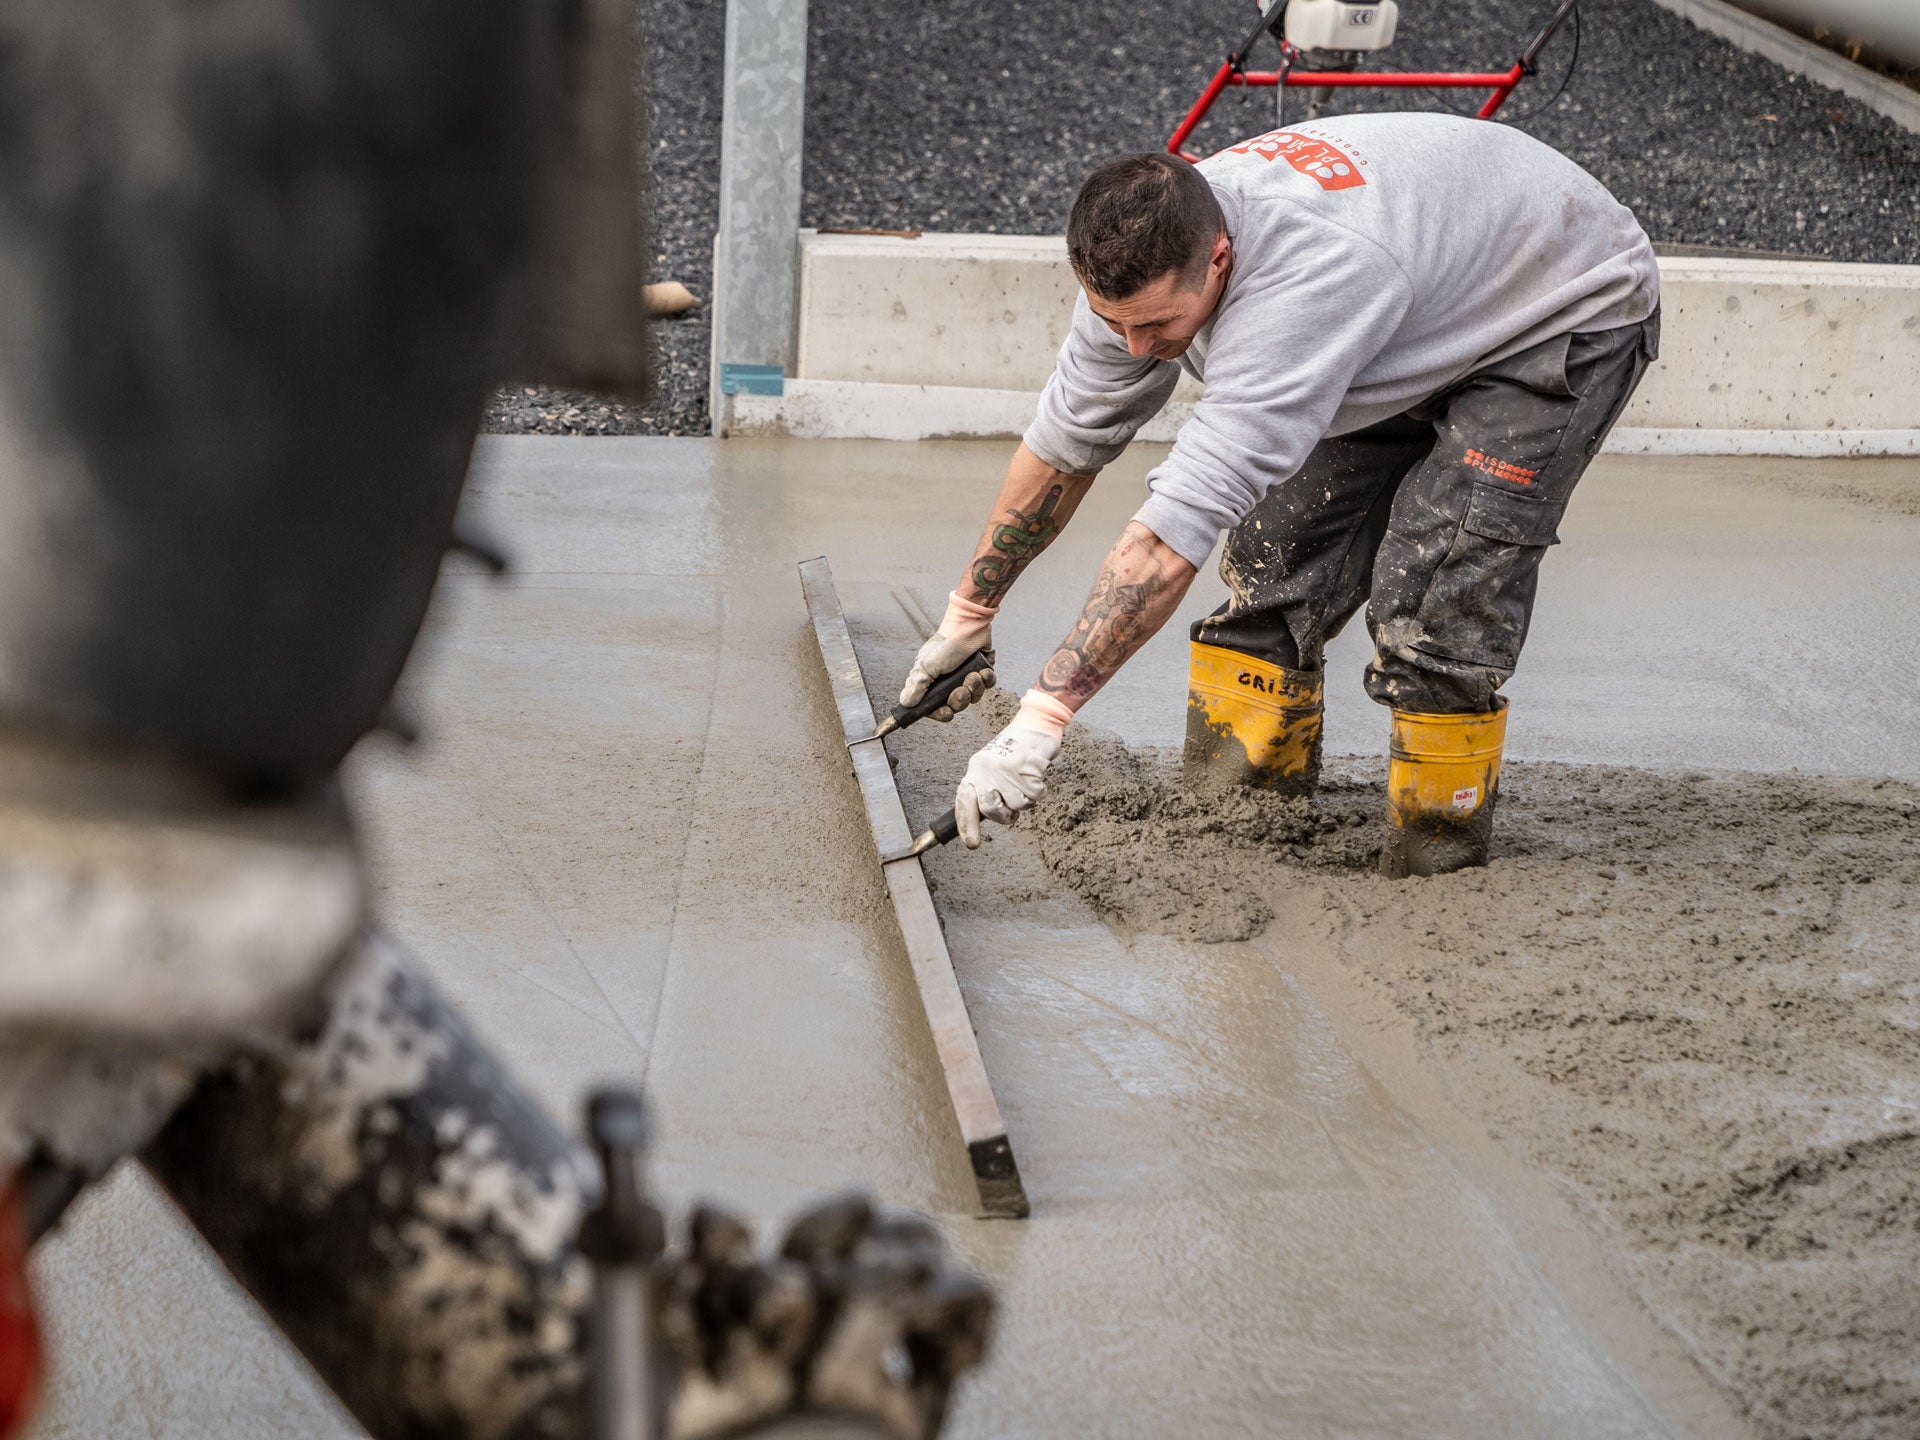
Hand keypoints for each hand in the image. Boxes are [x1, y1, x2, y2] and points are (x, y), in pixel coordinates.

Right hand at [900, 592, 996, 715]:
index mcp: (932, 681)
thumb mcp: (926, 666)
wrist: (969, 625)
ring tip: (973, 675)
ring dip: (974, 688)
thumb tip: (906, 703)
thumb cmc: (945, 644)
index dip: (940, 713)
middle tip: (961, 689)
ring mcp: (965, 676)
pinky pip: (986, 686)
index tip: (946, 712)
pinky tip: (983, 671)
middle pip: (955, 705)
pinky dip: (986, 680)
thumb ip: (916, 687)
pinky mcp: (981, 671)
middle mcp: (948, 681)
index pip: (933, 707)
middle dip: (960, 700)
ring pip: (972, 697)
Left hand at [953, 692, 1073, 846]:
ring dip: (1026, 798)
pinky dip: (1039, 789)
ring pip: (1017, 805)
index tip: (972, 843)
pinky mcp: (1024, 768)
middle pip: (990, 810)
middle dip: (1005, 815)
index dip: (966, 824)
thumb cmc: (1015, 748)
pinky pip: (1034, 795)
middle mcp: (986, 770)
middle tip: (1013, 809)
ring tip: (1026, 780)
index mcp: (976, 770)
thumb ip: (986, 787)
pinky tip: (1036, 774)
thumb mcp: (992, 765)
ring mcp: (1005, 769)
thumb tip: (984, 814)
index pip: (965, 801)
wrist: (1034, 724)